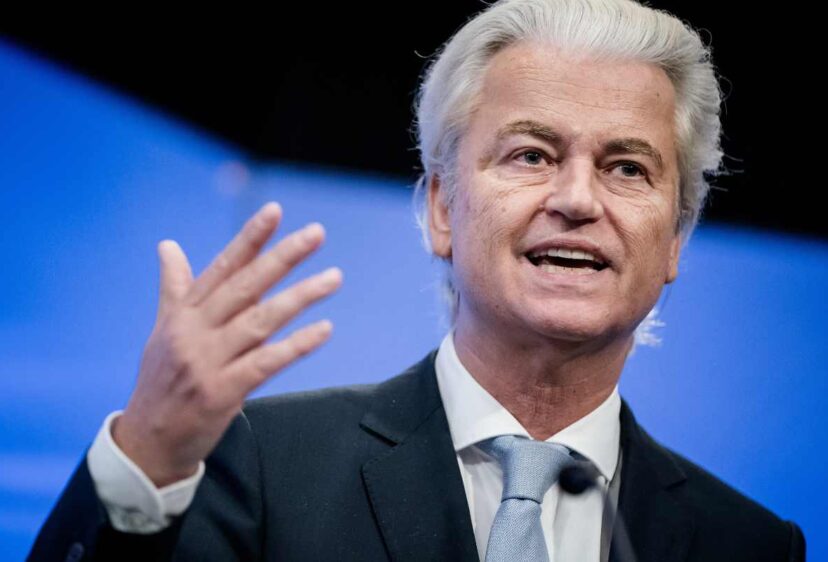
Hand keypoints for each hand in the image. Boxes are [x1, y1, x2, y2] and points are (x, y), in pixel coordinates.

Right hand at [112, 202, 341, 486]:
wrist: (148, 441)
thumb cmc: (161, 380)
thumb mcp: (164, 330)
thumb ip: (175, 288)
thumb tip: (167, 245)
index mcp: (184, 313)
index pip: (222, 267)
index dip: (250, 239)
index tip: (274, 211)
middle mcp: (194, 331)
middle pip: (245, 286)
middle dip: (282, 257)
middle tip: (316, 234)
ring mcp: (207, 362)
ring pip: (261, 320)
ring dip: (300, 297)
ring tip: (333, 277)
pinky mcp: (222, 392)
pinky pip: (266, 362)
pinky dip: (296, 345)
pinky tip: (324, 329)